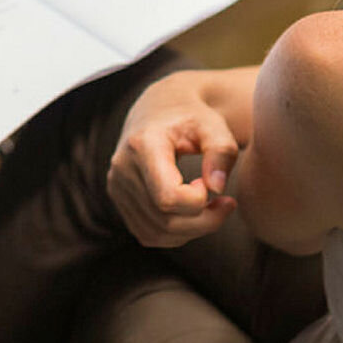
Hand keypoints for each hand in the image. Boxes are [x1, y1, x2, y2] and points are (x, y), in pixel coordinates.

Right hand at [108, 71, 239, 246]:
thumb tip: (217, 188)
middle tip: (226, 203)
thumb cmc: (191, 117)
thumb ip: (221, 151)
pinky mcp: (118, 199)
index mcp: (142, 144)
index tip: (212, 184)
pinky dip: (176, 233)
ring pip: (156, 233)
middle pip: (165, 220)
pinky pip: (148, 234)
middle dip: (204, 221)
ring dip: (192, 230)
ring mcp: (116, 185)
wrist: (159, 109)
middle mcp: (122, 167)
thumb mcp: (213, 126)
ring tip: (212, 207)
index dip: (198, 201)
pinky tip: (192, 212)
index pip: (168, 196)